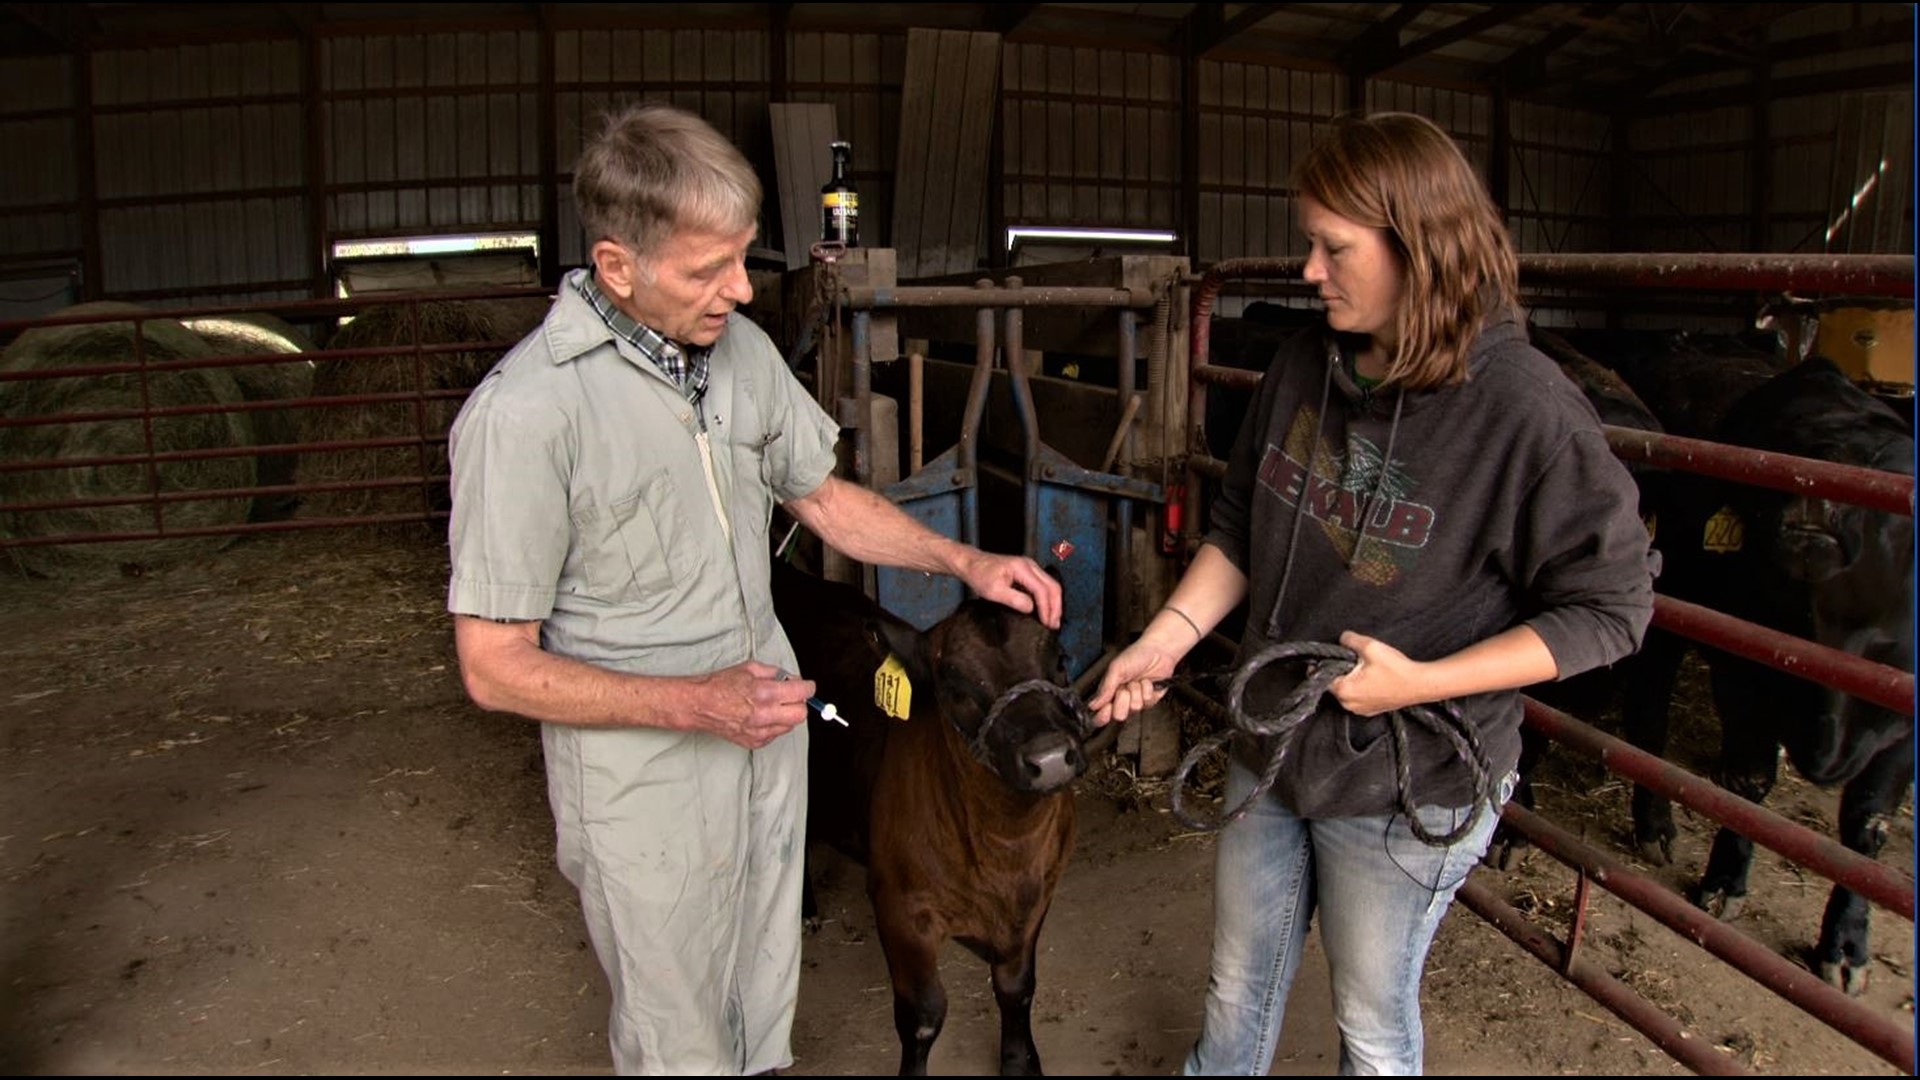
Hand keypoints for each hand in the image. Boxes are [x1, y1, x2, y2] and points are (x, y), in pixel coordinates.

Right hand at [694, 661, 811, 748]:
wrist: (700, 705)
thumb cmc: (721, 684)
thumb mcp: (750, 667)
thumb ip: (775, 673)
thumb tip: (791, 679)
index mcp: (765, 692)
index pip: (802, 693)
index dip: (807, 688)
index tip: (806, 687)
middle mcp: (765, 714)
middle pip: (801, 714)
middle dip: (799, 704)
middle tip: (791, 697)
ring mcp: (760, 731)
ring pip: (789, 726)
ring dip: (786, 715)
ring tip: (772, 706)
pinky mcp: (754, 742)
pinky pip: (775, 735)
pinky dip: (773, 725)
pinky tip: (761, 717)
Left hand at [954, 549, 1062, 629]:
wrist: (972, 564)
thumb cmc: (979, 575)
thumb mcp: (993, 591)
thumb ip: (1014, 599)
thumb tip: (1031, 608)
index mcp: (1022, 568)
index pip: (1042, 590)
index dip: (1046, 608)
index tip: (1046, 624)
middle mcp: (1030, 565)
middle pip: (1053, 586)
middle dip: (1055, 607)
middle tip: (1053, 625)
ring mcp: (1031, 568)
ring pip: (1051, 586)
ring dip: (1054, 604)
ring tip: (1052, 621)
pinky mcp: (1028, 573)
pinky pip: (1044, 586)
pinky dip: (1048, 599)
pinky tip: (1045, 611)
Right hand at [1087, 640, 1178, 725]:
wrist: (1159, 650)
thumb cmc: (1136, 655)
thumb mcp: (1116, 669)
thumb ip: (1105, 688)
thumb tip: (1093, 705)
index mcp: (1110, 692)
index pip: (1101, 714)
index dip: (1103, 716)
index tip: (1107, 708)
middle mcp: (1122, 699)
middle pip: (1118, 715)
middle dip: (1122, 701)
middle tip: (1124, 689)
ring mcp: (1136, 700)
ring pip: (1134, 708)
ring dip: (1136, 692)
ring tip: (1137, 680)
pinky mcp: (1150, 700)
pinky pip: (1148, 703)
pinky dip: (1147, 690)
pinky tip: (1147, 681)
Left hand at [1326, 631, 1427, 716]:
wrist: (1420, 684)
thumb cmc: (1396, 669)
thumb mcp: (1370, 646)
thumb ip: (1349, 639)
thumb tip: (1342, 638)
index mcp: (1344, 691)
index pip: (1323, 675)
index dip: (1327, 663)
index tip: (1336, 655)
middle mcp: (1349, 704)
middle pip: (1335, 683)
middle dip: (1342, 670)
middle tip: (1357, 660)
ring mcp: (1360, 710)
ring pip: (1347, 691)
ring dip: (1352, 679)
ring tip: (1368, 669)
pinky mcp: (1371, 711)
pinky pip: (1359, 697)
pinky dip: (1362, 688)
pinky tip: (1375, 678)